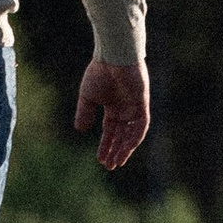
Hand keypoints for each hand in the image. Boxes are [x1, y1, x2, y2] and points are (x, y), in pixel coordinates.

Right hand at [73, 55, 151, 171]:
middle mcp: (125, 109)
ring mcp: (134, 106)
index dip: (105, 145)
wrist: (112, 56)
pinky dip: (135, 137)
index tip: (100, 159)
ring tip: (117, 162)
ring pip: (132, 133)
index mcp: (113, 106)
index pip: (110, 131)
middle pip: (121, 135)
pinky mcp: (142, 103)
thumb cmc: (99, 73)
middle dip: (115, 151)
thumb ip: (84, 113)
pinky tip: (127, 148)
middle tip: (109, 166)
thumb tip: (80, 130)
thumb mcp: (87, 97)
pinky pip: (141, 124)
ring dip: (125, 148)